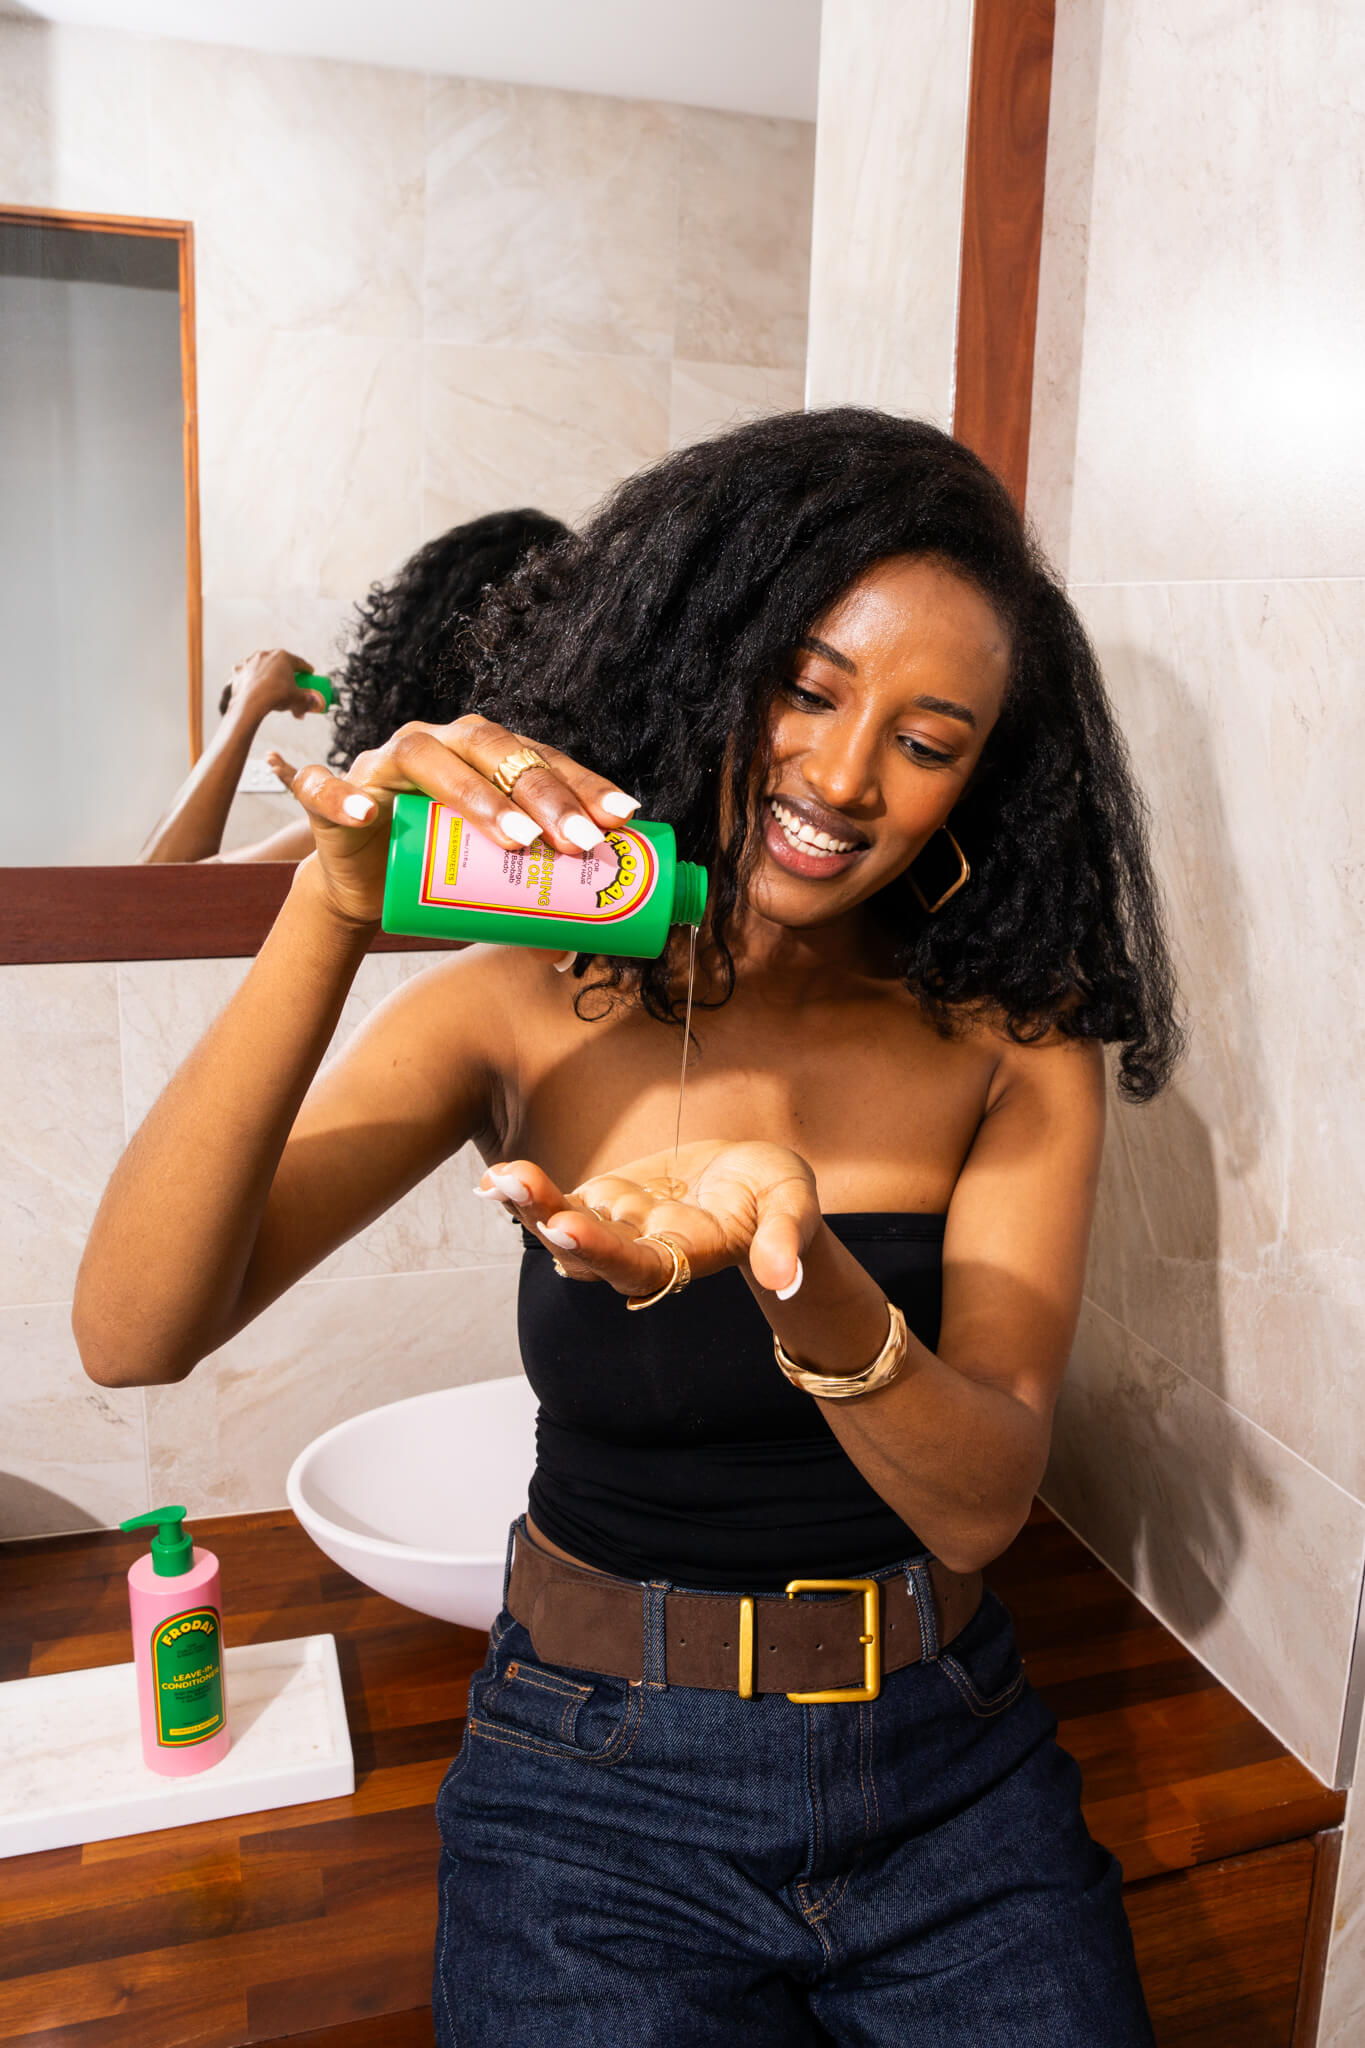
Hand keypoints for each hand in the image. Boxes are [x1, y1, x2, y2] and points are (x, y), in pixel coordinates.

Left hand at [218, 648, 323, 723]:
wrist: (251, 704)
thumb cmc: (275, 697)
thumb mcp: (298, 700)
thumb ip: (307, 702)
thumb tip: (313, 705)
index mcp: (284, 657)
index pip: (300, 663)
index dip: (307, 670)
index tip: (309, 675)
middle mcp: (266, 655)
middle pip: (280, 662)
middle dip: (286, 670)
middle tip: (291, 681)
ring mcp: (250, 661)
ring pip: (262, 664)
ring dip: (267, 671)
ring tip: (271, 683)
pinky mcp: (239, 670)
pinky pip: (246, 671)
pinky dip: (250, 676)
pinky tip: (253, 682)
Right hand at [277, 713, 640, 930]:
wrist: (368, 887)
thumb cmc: (439, 871)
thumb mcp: (493, 878)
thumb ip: (534, 895)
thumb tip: (586, 942)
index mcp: (484, 753)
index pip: (539, 756)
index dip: (581, 783)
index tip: (621, 817)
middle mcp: (438, 743)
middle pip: (492, 749)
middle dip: (542, 794)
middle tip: (578, 841)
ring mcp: (383, 763)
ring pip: (424, 757)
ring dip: (473, 795)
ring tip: (516, 840)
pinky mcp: (335, 795)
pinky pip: (327, 788)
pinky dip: (342, 799)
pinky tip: (366, 816)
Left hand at [474, 1140, 819, 1299]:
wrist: (754, 1179)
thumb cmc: (777, 1194)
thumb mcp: (793, 1207)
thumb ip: (784, 1242)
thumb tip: (785, 1280)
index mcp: (688, 1258)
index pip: (640, 1266)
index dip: (603, 1251)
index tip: (569, 1227)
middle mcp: (644, 1252)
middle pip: (587, 1252)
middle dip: (549, 1221)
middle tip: (515, 1186)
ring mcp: (618, 1227)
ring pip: (564, 1229)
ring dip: (530, 1207)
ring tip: (502, 1176)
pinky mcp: (604, 1202)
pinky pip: (559, 1202)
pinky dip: (528, 1193)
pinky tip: (496, 1176)